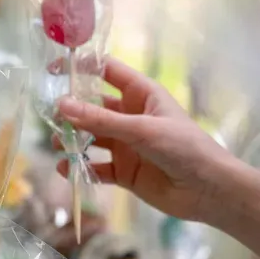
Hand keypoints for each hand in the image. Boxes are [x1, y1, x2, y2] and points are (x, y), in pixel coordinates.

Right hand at [53, 56, 234, 221]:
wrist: (209, 191)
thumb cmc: (184, 148)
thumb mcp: (141, 129)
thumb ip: (100, 120)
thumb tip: (61, 105)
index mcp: (141, 95)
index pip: (107, 72)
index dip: (81, 67)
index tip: (53, 70)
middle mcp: (131, 116)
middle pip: (92, 107)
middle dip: (71, 111)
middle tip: (50, 117)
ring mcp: (127, 145)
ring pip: (90, 138)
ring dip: (72, 140)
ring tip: (58, 145)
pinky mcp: (124, 172)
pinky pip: (96, 167)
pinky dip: (80, 168)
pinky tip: (67, 169)